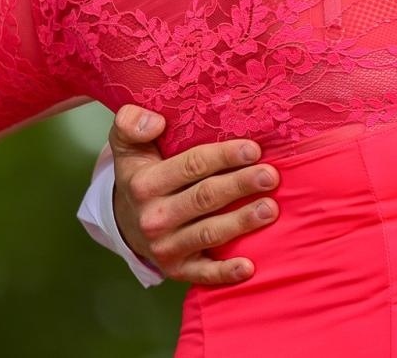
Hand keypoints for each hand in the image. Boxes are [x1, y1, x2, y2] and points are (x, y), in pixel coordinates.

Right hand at [109, 105, 280, 285]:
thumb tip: (154, 121)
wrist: (125, 220)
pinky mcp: (177, 269)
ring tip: (271, 209)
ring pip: (209, 233)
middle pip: (205, 198)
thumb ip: (131, 124)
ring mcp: (165, 246)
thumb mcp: (128, 145)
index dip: (224, 157)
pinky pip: (203, 274)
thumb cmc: (141, 173)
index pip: (191, 166)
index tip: (254, 149)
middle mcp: (154, 217)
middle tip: (271, 176)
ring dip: (241, 222)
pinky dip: (225, 273)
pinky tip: (249, 267)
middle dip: (240, 185)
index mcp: (144, 184)